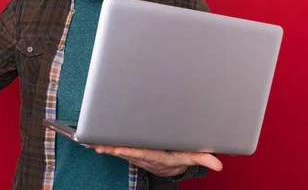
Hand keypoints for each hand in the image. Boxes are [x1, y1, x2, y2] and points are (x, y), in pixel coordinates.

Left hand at [89, 145, 222, 176]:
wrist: (166, 167)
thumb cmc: (176, 158)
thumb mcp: (190, 157)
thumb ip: (202, 158)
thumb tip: (218, 164)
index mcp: (156, 155)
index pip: (142, 152)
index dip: (130, 150)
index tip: (119, 147)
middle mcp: (142, 154)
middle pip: (125, 150)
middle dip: (111, 146)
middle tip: (98, 144)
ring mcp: (133, 152)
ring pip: (116, 148)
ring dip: (103, 144)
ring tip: (89, 141)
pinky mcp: (127, 149)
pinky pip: (113, 145)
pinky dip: (102, 142)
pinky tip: (89, 139)